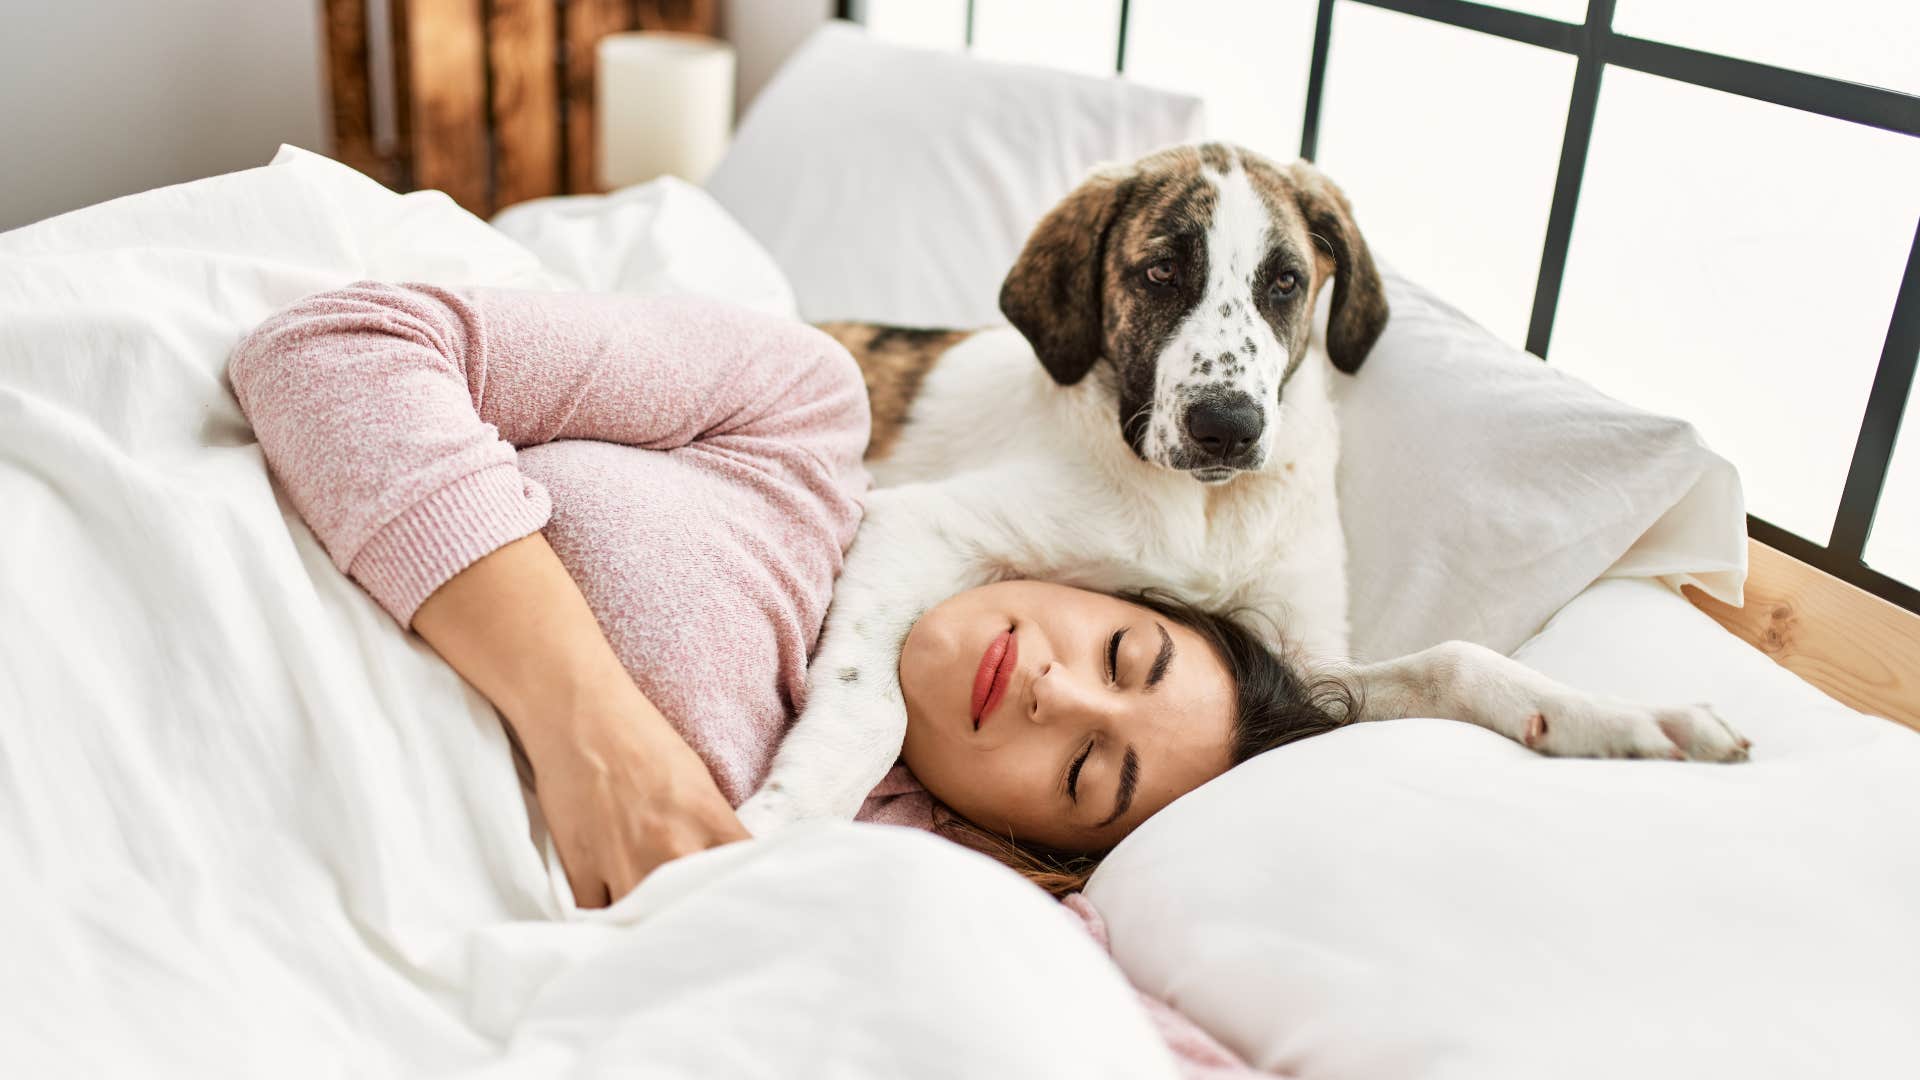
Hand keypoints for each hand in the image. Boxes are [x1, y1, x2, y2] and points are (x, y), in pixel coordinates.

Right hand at [525, 702, 749, 907]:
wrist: (580, 716)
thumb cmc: (640, 737)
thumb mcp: (697, 780)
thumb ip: (713, 829)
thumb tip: (723, 867)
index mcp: (708, 820)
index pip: (744, 874)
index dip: (747, 893)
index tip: (745, 903)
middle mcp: (672, 847)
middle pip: (697, 909)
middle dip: (700, 919)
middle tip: (700, 926)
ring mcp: (625, 864)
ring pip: (647, 922)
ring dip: (650, 924)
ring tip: (654, 924)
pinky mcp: (583, 873)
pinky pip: (599, 918)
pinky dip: (606, 921)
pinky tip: (613, 913)